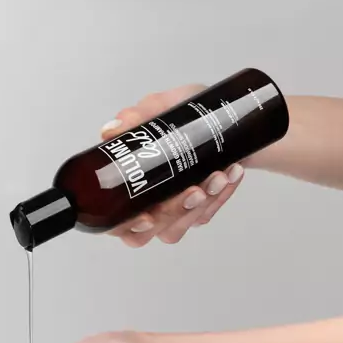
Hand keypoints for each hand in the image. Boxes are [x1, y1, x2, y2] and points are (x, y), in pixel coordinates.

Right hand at [101, 84, 244, 246]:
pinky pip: (205, 215)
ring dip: (198, 207)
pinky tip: (230, 172)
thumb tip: (112, 130)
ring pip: (176, 229)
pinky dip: (220, 195)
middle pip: (145, 234)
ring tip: (217, 176)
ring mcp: (170, 213)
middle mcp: (143, 205)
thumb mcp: (162, 107)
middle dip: (172, 214)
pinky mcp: (196, 212)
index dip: (126, 226)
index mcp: (125, 187)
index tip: (146, 216)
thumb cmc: (185, 116)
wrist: (224, 118)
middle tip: (193, 190)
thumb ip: (137, 117)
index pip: (115, 222)